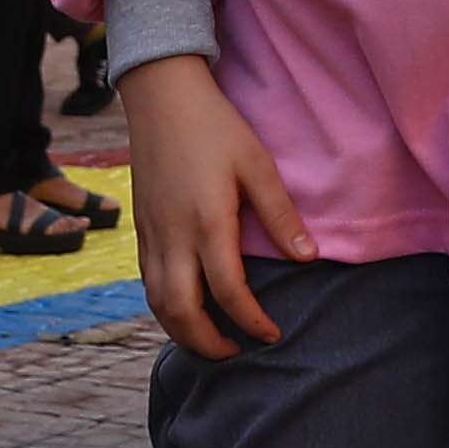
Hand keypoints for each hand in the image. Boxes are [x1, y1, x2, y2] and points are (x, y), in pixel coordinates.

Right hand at [125, 55, 300, 356]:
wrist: (161, 96)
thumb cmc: (215, 126)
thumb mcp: (257, 164)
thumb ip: (280, 215)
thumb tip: (308, 257)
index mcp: (207, 222)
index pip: (228, 291)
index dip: (252, 321)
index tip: (272, 333)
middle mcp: (173, 236)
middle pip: (182, 312)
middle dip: (209, 343)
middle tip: (238, 351)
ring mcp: (151, 234)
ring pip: (157, 303)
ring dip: (182, 332)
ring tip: (212, 340)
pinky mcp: (140, 228)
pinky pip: (147, 283)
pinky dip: (164, 308)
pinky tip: (185, 308)